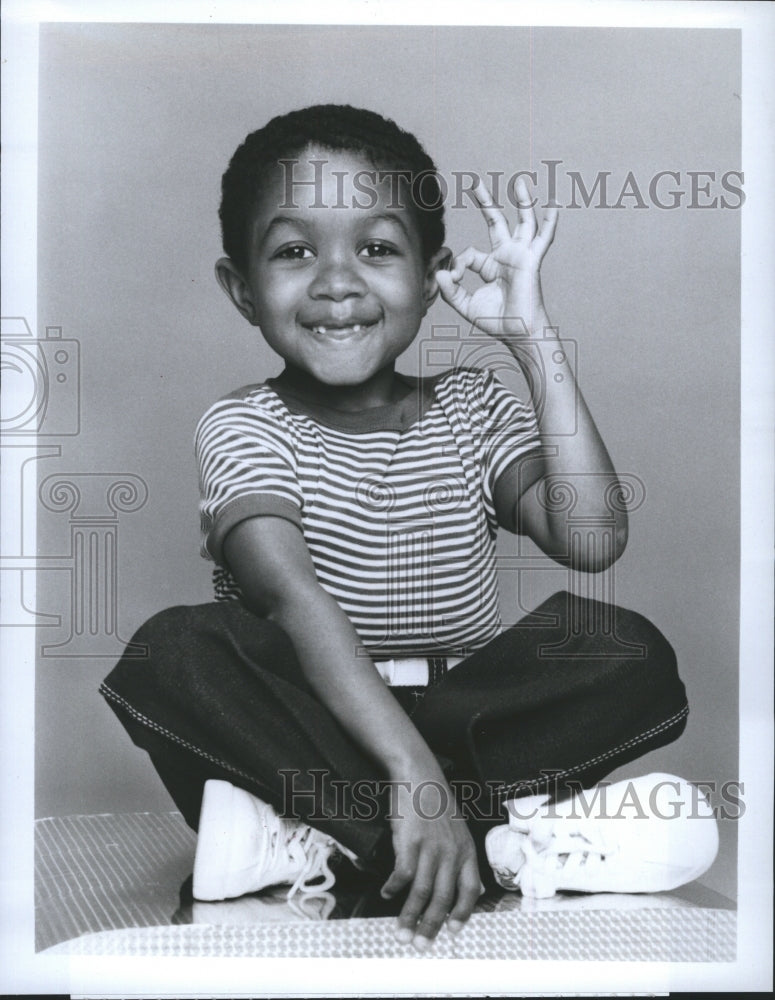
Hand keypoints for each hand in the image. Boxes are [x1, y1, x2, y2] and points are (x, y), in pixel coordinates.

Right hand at [380, 775, 482, 951]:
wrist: (418, 774)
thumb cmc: (435, 799)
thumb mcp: (457, 827)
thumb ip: (459, 855)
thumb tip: (465, 885)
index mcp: (466, 850)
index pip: (469, 891)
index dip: (461, 915)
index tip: (452, 931)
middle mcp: (451, 852)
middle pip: (443, 899)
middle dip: (431, 927)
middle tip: (420, 944)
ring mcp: (431, 847)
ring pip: (421, 893)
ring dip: (409, 916)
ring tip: (401, 931)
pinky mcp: (410, 841)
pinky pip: (402, 875)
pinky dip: (393, 889)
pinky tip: (387, 894)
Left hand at [435, 176, 557, 339]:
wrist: (517, 332)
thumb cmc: (496, 321)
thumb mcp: (465, 305)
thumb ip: (450, 290)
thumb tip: (439, 273)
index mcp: (491, 266)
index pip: (470, 253)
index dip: (459, 264)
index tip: (454, 277)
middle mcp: (507, 256)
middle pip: (496, 222)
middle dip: (486, 203)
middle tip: (475, 184)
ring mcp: (521, 256)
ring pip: (523, 222)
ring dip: (522, 202)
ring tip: (519, 182)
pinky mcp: (532, 260)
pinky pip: (544, 238)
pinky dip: (550, 222)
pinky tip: (555, 205)